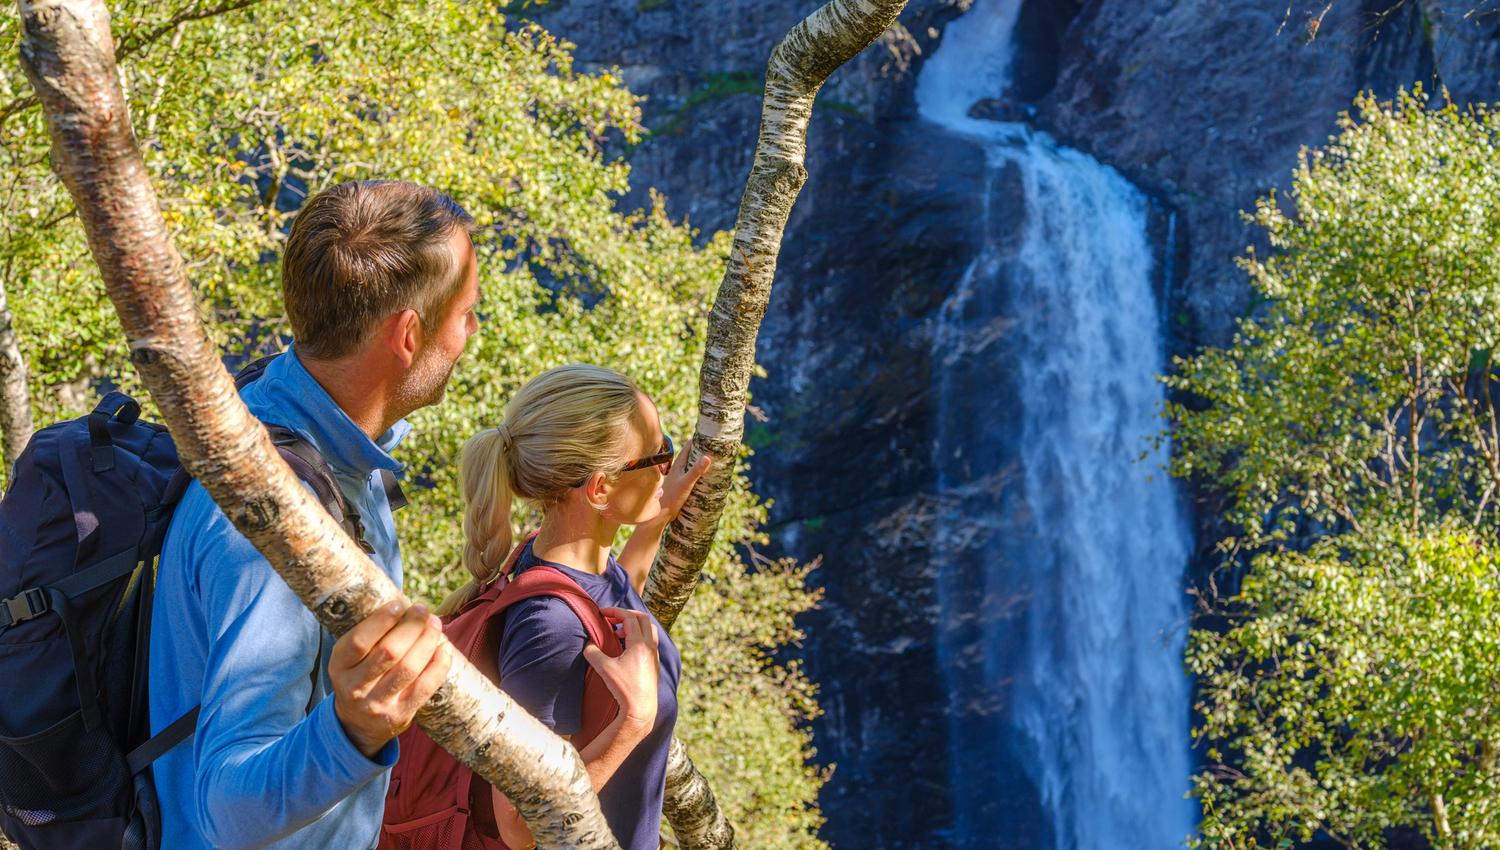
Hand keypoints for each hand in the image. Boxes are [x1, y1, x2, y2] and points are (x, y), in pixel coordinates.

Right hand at [329, 600, 452, 757]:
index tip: (399, 604)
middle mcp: (355, 687)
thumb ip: (372, 636)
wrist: (358, 724)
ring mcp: (378, 704)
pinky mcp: (400, 714)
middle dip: (411, 626)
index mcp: (339, 667)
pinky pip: (425, 686)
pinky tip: (444, 648)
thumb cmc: (360, 676)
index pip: (359, 642)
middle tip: (422, 610)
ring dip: (427, 641)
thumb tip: (407, 606)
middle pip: (389, 652)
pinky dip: (439, 664)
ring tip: (435, 624)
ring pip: (409, 667)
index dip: (381, 620)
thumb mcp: (352, 658)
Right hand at [581, 608, 660, 737]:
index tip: (602, 613)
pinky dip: (638, 636)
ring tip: (619, 633)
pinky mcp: (655, 664)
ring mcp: (655, 655)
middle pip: (643, 619)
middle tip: (611, 618)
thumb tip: (588, 644)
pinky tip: (626, 647)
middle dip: (626, 614)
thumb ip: (593, 653)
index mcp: (640, 644)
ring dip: (634, 625)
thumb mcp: (604, 669)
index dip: (615, 611)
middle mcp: (651, 646)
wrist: (640, 709)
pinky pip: (650, 641)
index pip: (629, 617)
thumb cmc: (624, 689)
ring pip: (649, 630)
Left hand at [655, 446, 711, 524]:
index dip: (699, 439)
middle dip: (703, 450)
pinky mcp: (683, 485)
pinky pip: (694, 474)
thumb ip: (696, 470)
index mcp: (679, 463)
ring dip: (702, 461)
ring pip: (693, 464)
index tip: (711, 435)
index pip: (690, 445)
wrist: (661, 513)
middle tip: (718, 446)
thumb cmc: (672, 496)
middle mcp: (679, 467)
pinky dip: (701, 472)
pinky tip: (708, 476)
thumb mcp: (687, 482)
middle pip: (692, 454)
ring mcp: (681, 476)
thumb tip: (708, 457)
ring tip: (717, 459)